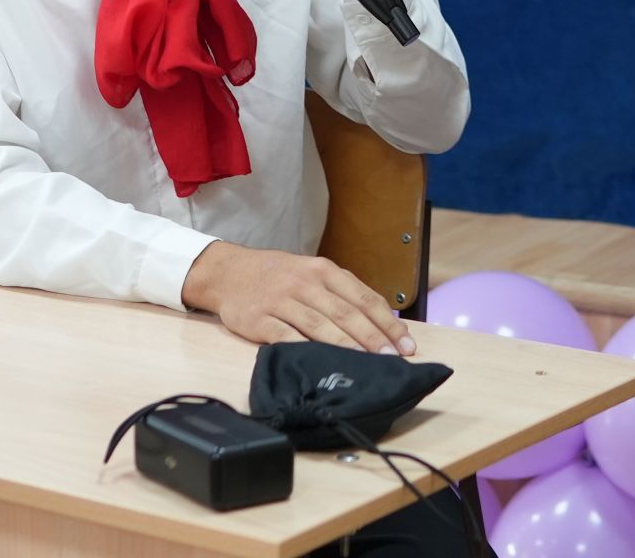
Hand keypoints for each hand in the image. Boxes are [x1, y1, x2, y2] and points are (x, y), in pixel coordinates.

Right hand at [181, 241, 416, 354]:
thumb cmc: (277, 276)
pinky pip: (286, 336)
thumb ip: (340, 294)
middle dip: (374, 338)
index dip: (387, 322)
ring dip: (347, 346)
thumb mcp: (311, 273)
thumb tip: (380, 324)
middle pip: (346, 312)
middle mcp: (305, 282)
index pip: (363, 297)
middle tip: (394, 359)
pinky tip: (322, 364)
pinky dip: (306, 350)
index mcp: (323, 270)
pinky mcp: (260, 319)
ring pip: (321, 325)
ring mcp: (282, 300)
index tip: (406, 344)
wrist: (228, 271)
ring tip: (368, 364)